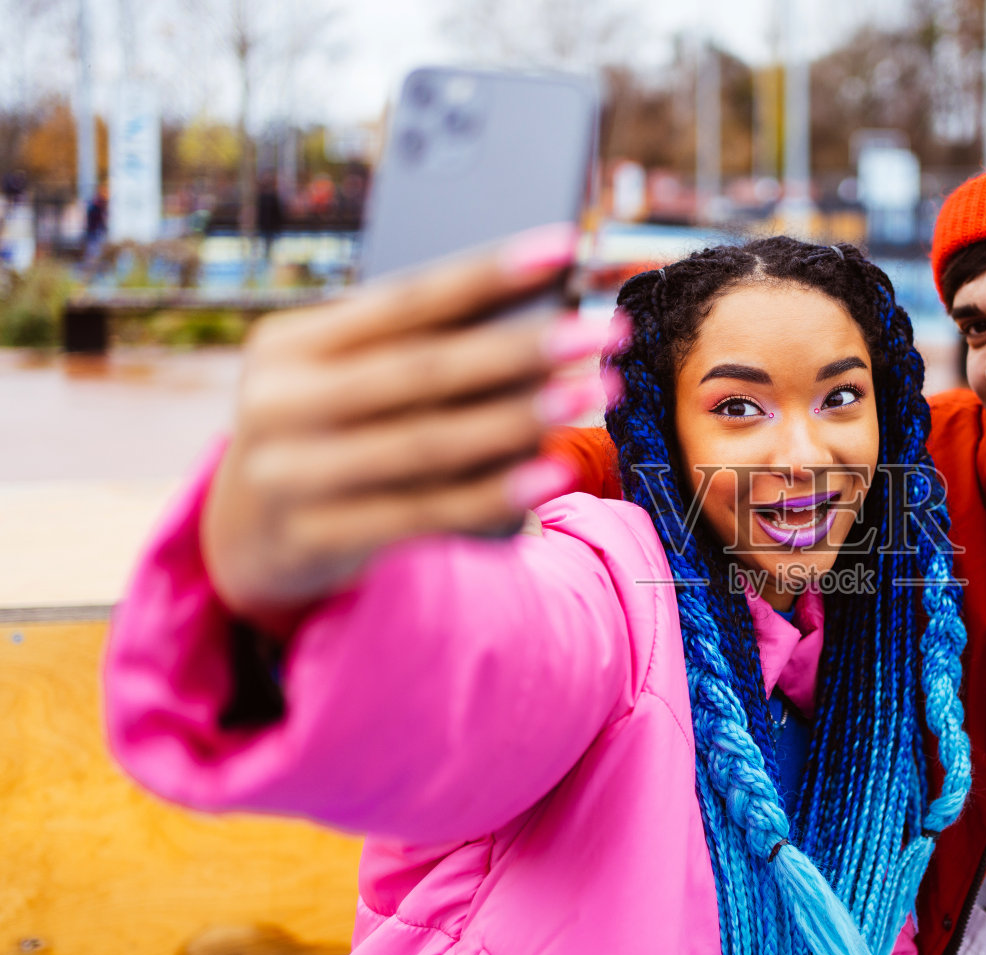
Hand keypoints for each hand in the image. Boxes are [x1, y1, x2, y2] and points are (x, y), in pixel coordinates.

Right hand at [200, 223, 623, 628]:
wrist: (246, 539)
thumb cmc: (329, 433)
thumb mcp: (344, 379)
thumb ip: (416, 349)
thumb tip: (542, 310)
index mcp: (288, 343)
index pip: (403, 299)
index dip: (488, 273)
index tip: (566, 246)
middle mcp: (278, 402)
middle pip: (422, 369)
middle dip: (522, 347)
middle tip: (600, 330)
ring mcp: (290, 474)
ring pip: (428, 441)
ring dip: (521, 417)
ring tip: (591, 392)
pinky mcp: (316, 538)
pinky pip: (424, 513)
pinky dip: (494, 492)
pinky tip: (552, 474)